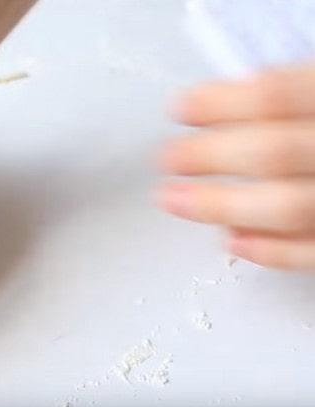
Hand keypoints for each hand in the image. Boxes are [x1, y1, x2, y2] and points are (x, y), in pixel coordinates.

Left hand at [159, 64, 314, 269]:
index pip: (277, 95)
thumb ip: (300, 93)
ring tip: (173, 200)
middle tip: (167, 158)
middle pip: (277, 152)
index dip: (220, 103)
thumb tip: (229, 101)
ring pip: (292, 207)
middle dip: (210, 157)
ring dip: (221, 206)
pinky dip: (272, 251)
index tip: (181, 109)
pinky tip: (231, 243)